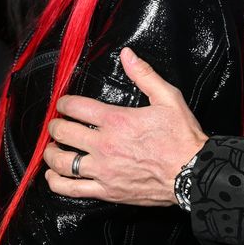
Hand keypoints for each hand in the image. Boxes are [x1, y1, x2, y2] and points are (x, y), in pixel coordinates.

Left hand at [43, 47, 207, 204]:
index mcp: (116, 120)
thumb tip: (127, 54)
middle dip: (55, 125)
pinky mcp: (107, 190)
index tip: (63, 103)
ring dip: (51, 153)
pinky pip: (72, 189)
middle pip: (63, 132)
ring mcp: (103, 170)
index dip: (64, 102)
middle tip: (56, 123)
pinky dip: (57, 182)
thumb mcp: (168, 98)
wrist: (193, 173)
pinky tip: (53, 176)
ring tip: (52, 148)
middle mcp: (104, 145)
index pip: (76, 107)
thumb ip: (144, 75)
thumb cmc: (182, 137)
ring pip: (62, 162)